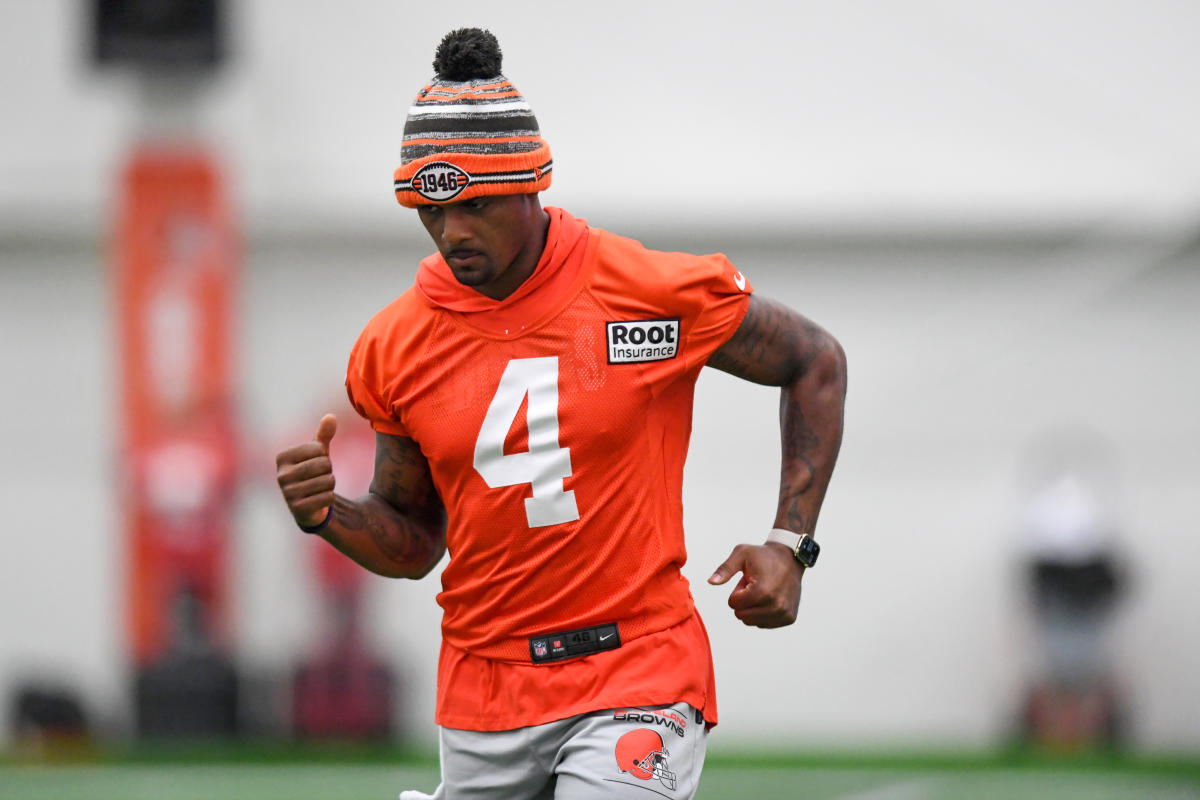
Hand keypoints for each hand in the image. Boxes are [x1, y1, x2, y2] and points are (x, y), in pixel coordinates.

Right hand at [275, 414, 337, 528]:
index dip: (324, 456)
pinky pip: (328, 497)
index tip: (315, 463)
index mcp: (282, 458)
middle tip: (319, 477)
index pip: (318, 449)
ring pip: (328, 481)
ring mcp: (288, 494)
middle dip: (328, 471)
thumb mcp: (317, 453)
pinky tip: (319, 500)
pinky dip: (329, 498)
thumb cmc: (312, 473)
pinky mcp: (298, 509)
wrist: (308, 506)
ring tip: (319, 488)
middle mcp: (281, 475)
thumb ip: (323, 435)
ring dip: (330, 485)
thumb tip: (331, 416)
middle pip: (324, 465)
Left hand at [708, 543, 803, 627]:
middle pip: (741, 616)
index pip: (733, 604)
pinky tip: (771, 598)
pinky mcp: (789, 618)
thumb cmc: (763, 555)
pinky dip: (762, 613)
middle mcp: (776, 606)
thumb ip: (725, 569)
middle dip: (744, 601)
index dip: (736, 591)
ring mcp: (784, 614)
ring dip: (753, 608)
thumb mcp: (741, 554)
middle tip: (755, 585)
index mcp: (762, 592)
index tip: (747, 580)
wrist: (791, 558)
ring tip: (763, 590)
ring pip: (752, 622)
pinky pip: (764, 624)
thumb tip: (711, 581)